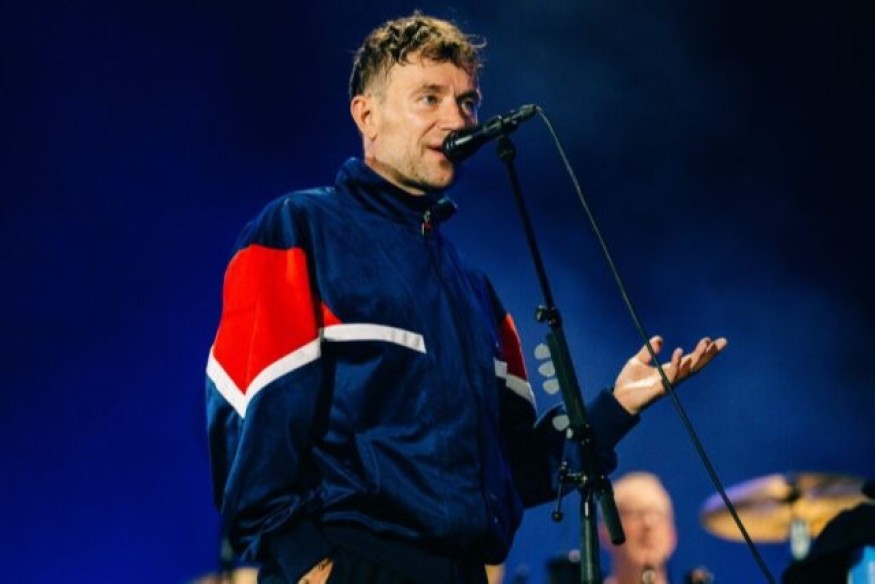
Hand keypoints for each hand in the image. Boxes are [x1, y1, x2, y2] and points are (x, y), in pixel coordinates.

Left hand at [612, 335, 726, 414]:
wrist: (618, 397)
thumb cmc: (629, 382)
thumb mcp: (638, 361)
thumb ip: (649, 350)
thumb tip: (659, 338)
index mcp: (670, 370)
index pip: (691, 360)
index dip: (703, 351)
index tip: (714, 340)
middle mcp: (673, 377)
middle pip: (696, 365)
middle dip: (709, 354)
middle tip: (722, 342)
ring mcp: (668, 383)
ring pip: (688, 369)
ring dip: (697, 356)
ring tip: (705, 343)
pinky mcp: (660, 388)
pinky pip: (671, 375)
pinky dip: (676, 364)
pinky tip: (679, 351)